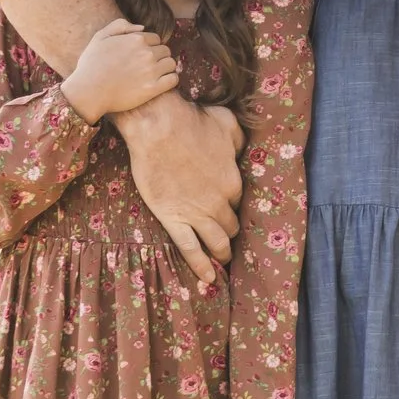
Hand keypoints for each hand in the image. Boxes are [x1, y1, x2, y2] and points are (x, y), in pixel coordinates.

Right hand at [59, 19, 180, 121]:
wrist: (89, 91)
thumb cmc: (91, 64)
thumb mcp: (100, 37)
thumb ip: (120, 26)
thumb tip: (142, 27)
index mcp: (136, 39)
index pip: (155, 39)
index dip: (149, 46)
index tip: (141, 56)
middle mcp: (147, 53)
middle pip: (165, 50)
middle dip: (158, 56)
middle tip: (147, 66)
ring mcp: (151, 71)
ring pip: (171, 63)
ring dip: (165, 67)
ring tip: (155, 74)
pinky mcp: (153, 88)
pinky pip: (173, 79)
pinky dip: (170, 80)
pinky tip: (161, 83)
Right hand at [118, 93, 243, 284]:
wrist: (158, 126)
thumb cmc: (191, 120)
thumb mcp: (226, 123)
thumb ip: (238, 140)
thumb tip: (240, 151)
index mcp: (233, 180)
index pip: (239, 202)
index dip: (233, 204)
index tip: (228, 207)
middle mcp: (219, 202)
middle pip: (230, 225)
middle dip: (230, 230)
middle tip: (226, 234)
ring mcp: (196, 213)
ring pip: (217, 242)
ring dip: (222, 252)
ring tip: (223, 260)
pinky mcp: (173, 219)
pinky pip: (190, 249)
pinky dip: (200, 266)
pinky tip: (208, 278)